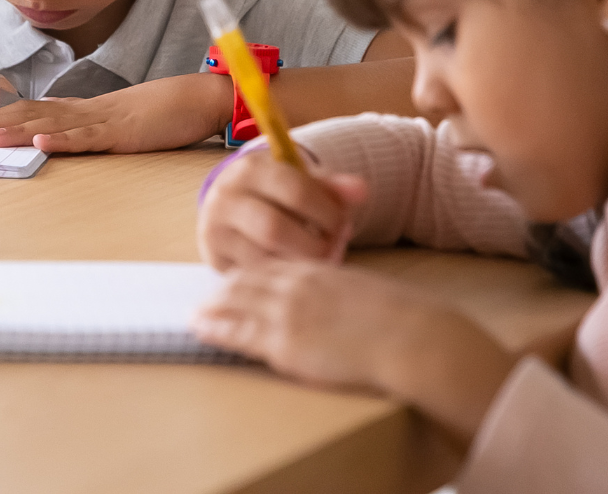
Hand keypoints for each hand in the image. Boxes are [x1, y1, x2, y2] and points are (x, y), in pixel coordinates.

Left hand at [0, 72, 234, 153]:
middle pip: (29, 114)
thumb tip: (52, 139)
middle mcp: (82, 111)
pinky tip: (43, 141)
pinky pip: (90, 135)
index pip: (28, 111)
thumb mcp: (111, 125)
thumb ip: (83, 130)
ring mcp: (101, 120)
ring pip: (52, 124)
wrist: (194, 98)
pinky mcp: (123, 132)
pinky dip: (65, 138)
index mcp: (77, 111)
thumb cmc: (156, 113)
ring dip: (17, 130)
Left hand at [192, 259, 515, 442]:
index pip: (274, 266)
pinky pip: (239, 331)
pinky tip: (201, 327)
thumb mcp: (366, 293)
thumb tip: (341, 304)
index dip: (251, 274)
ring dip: (214, 306)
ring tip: (196, 311)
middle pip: (249, 281)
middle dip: (225, 288)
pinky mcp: (285, 341)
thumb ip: (343, 293)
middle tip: (207, 294)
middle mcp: (298, 285)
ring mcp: (288, 312)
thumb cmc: (402, 320)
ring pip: (238, 302)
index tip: (237, 278)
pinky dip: (216, 328)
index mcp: (319, 271)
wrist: (411, 336)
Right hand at [197, 146, 367, 269]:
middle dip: (312, 244)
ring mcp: (215, 229)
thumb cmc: (274, 191)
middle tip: (332, 247)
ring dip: (298, 264)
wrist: (232, 204)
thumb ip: (331, 187)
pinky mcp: (214, 257)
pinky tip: (297, 270)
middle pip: (274, 229)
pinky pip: (254, 276)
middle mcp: (225, 196)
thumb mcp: (300, 179)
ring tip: (317, 259)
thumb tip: (361, 190)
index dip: (326, 211)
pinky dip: (280, 276)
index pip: (295, 190)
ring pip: (262, 258)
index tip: (341, 223)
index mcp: (250, 168)